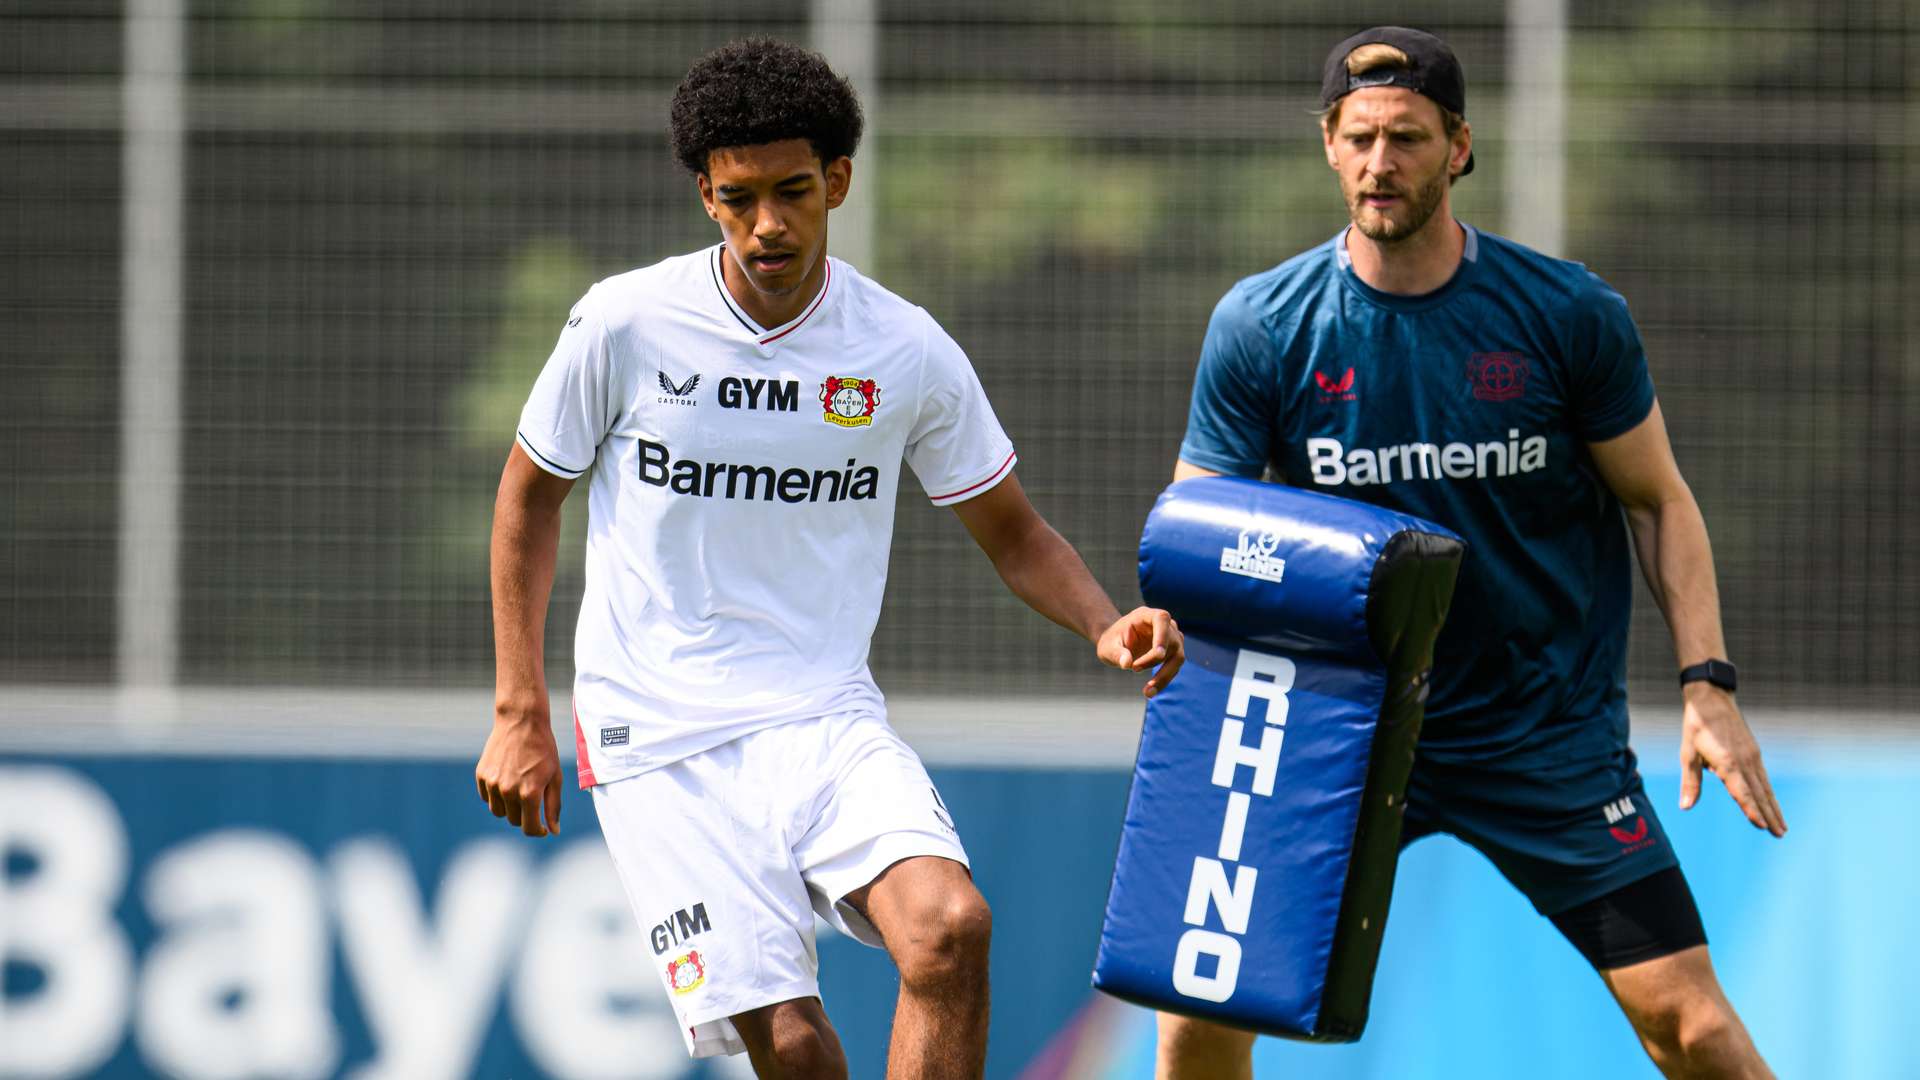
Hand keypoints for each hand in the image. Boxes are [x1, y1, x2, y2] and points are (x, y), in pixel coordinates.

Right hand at [476, 704, 563, 837]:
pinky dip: (496, 796)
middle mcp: (508, 791)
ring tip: (520, 789)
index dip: (538, 831)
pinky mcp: (481, 775)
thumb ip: (553, 806)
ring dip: (509, 807)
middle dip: (525, 816)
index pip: (529, 828)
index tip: (542, 828)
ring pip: (498, 812)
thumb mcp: (555, 777)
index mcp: (529, 793)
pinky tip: (507, 780)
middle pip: (514, 821)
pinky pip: (487, 797)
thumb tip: (554, 831)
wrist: (521, 721)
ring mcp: (492, 783)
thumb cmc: (543, 749)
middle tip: (533, 799)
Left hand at [1097, 606, 1184, 697]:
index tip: (1158, 655)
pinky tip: (1150, 691)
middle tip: (1134, 671)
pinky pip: (1174, 667)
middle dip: (1155, 661)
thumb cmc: (1111, 641)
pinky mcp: (1173, 651)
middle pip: (1172, 642)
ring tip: (1147, 692)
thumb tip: (1126, 663)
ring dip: (1164, 676)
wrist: (1116, 644)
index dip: (1163, 635)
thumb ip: (1116, 653)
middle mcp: (1163, 624)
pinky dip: (1164, 680)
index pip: (1161, 619)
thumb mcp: (1107, 647)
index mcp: (1146, 615)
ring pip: (1177, 657)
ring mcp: (1171, 637)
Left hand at [1677, 683, 1785, 836]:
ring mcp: (1753, 756)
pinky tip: (1773, 804)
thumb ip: (1690, 781)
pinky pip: (1764, 778)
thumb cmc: (1697, 726)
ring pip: (1765, 787)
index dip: (1751, 809)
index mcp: (1727, 762)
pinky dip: (1769, 793)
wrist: (1712, 699)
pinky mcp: (1754, 753)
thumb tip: (1685, 806)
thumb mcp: (1687, 754)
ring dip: (1774, 807)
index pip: (1741, 792)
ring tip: (1782, 827)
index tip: (1762, 826)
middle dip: (1769, 815)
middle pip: (1759, 793)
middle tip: (1780, 835)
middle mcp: (1745, 761)